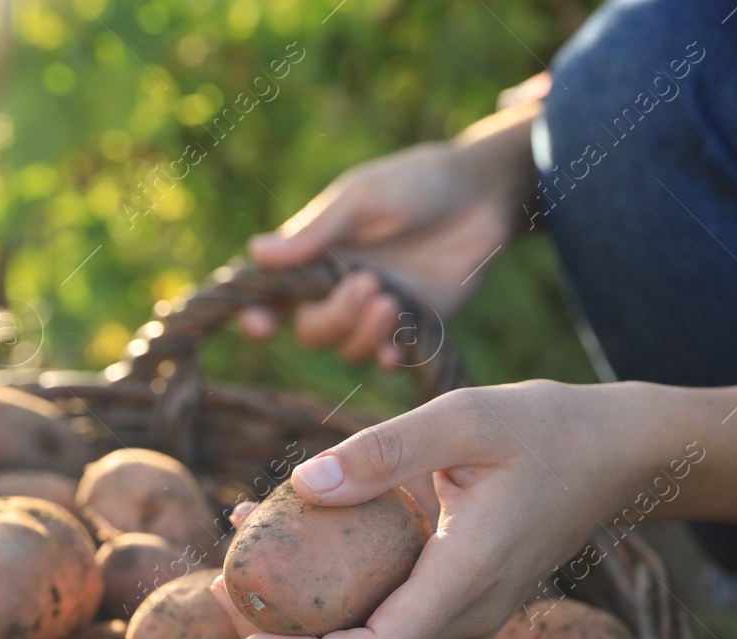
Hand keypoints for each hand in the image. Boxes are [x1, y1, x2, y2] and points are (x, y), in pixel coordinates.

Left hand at [210, 378, 736, 638]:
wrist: (620, 451)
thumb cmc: (548, 428)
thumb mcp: (466, 419)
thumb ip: (384, 453)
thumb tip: (302, 487)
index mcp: (466, 578)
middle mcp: (468, 609)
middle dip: (289, 637)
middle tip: (222, 589)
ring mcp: (469, 606)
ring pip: (377, 632)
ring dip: (310, 608)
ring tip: (244, 555)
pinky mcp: (464, 589)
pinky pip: (394, 602)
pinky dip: (342, 581)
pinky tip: (296, 527)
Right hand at [240, 101, 538, 368]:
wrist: (482, 193)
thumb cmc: (415, 182)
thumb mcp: (362, 198)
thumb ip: (315, 232)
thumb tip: (254, 251)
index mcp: (316, 255)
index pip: (272, 294)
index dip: (257, 314)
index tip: (261, 325)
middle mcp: (338, 288)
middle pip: (311, 330)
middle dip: (332, 317)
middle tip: (368, 284)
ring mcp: (375, 310)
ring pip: (347, 348)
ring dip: (363, 333)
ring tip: (392, 299)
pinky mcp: (412, 324)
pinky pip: (388, 357)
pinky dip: (388, 356)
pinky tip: (398, 345)